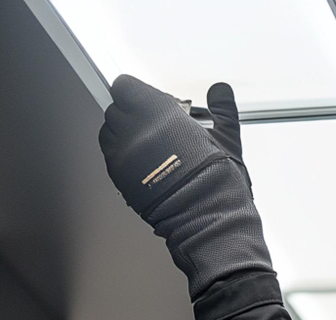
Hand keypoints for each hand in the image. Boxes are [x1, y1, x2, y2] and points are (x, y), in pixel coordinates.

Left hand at [98, 75, 273, 298]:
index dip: (136, 94)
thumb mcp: (225, 138)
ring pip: (109, 133)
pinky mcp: (118, 177)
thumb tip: (221, 92)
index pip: (125, 86)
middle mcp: (133, 129)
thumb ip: (221, 109)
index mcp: (156, 111)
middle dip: (131, 116)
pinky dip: (123, 159)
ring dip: (123, 137)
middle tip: (152, 130)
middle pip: (116, 109)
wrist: (206, 218)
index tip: (146, 102)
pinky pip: (111, 158)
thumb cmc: (215, 181)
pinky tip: (143, 167)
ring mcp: (123, 154)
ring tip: (146, 150)